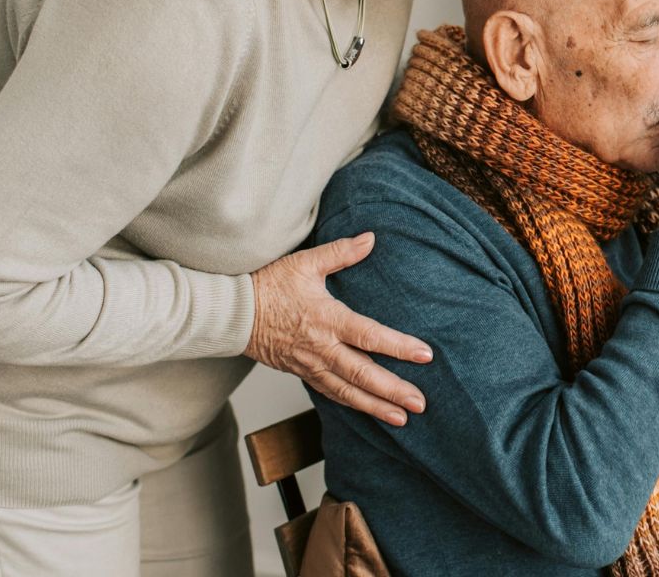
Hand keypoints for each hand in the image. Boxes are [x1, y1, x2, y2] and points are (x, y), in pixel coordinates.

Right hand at [245, 233, 432, 426]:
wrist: (232, 313)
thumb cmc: (266, 285)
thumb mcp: (305, 263)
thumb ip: (341, 253)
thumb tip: (371, 239)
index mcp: (327, 319)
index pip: (370, 336)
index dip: (399, 347)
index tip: (425, 355)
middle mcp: (322, 347)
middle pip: (363, 374)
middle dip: (394, 391)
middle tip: (420, 404)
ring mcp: (311, 365)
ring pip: (348, 392)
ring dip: (376, 406)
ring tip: (401, 418)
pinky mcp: (302, 373)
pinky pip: (330, 393)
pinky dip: (352, 404)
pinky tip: (369, 409)